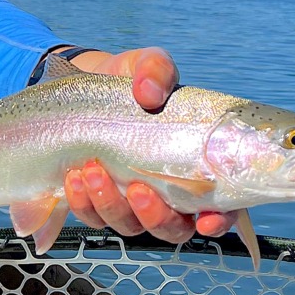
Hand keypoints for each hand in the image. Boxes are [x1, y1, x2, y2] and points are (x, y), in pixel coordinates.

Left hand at [59, 47, 238, 244]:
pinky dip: (84, 203)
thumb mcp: (149, 65)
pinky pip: (93, 216)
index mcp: (194, 168)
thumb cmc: (133, 81)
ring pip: (129, 225)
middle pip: (171, 228)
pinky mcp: (98, 202)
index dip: (217, 222)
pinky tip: (74, 177)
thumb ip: (157, 71)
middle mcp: (167, 194)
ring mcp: (131, 203)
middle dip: (155, 216)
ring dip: (112, 206)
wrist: (87, 85)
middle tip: (137, 188)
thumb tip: (149, 93)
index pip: (219, 209)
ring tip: (93, 170)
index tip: (205, 220)